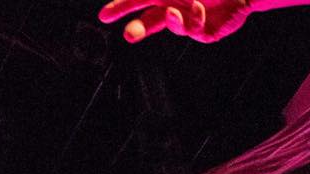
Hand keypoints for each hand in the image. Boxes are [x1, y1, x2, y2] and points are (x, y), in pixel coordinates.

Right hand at [99, 0, 253, 42]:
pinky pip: (193, 30)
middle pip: (149, 21)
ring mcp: (189, 20)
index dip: (119, 8)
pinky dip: (193, 19)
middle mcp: (175, 7)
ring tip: (174, 11)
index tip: (104, 16)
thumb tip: (165, 13)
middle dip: (137, 28)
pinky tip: (197, 7)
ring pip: (172, 26)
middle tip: (130, 34)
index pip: (137, 1)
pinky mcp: (205, 32)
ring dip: (172, 20)